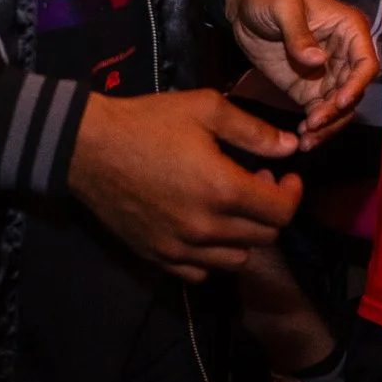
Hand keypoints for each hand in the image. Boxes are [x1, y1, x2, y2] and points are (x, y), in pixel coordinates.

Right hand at [67, 90, 304, 281]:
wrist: (88, 147)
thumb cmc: (149, 122)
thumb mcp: (206, 109)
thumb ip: (254, 131)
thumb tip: (290, 148)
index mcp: (222, 189)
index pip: (281, 212)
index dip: (293, 194)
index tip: (286, 175)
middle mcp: (205, 227)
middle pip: (264, 237)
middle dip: (270, 209)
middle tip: (256, 181)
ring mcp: (179, 247)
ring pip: (235, 259)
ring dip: (245, 235)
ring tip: (232, 205)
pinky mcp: (157, 256)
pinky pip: (200, 273)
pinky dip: (212, 256)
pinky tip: (205, 227)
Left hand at [226, 0, 378, 142]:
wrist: (244, 5)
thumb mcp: (283, 7)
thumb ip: (299, 33)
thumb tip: (319, 60)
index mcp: (349, 30)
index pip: (366, 63)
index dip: (357, 85)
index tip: (338, 101)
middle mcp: (344, 55)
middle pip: (354, 91)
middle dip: (338, 112)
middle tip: (313, 124)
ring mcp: (328, 74)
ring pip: (341, 108)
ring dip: (329, 126)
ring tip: (307, 138)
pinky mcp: (310, 89)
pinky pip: (321, 113)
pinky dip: (316, 128)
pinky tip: (302, 137)